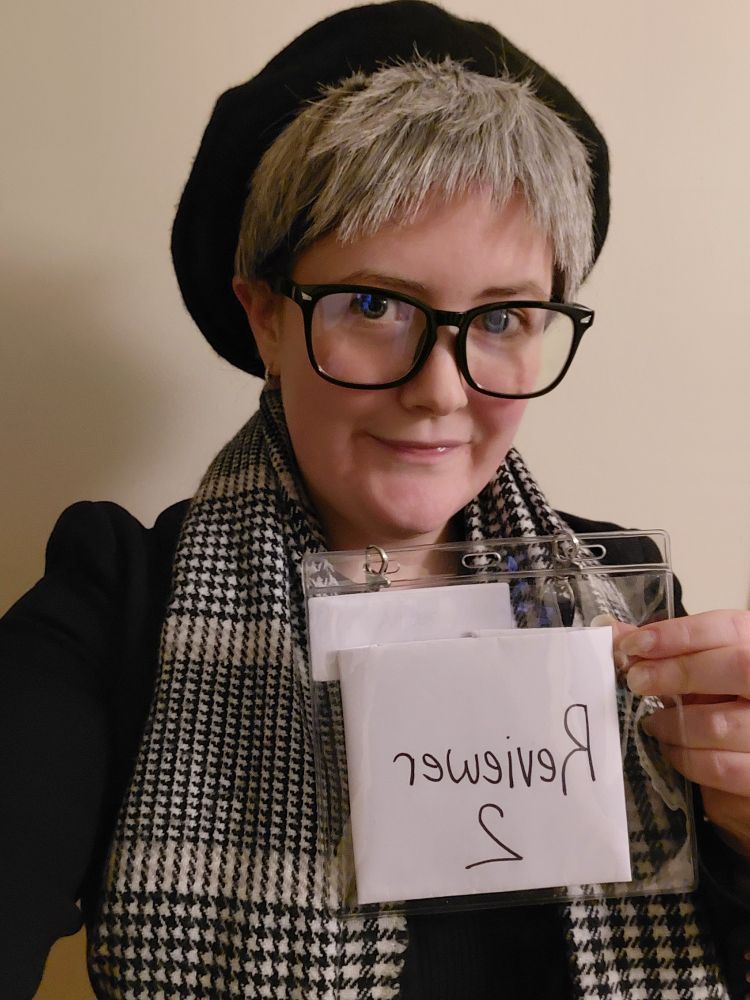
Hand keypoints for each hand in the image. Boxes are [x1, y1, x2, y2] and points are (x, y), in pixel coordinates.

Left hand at [610, 610, 749, 858]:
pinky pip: (722, 768)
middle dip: (679, 672)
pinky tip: (672, 750)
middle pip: (737, 667)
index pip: (728, 628)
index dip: (680, 633)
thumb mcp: (701, 672)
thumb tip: (612, 631)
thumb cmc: (723, 704)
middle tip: (636, 681)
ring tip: (653, 724)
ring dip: (673, 724)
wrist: (745, 753)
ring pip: (721, 723)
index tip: (635, 643)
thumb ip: (664, 650)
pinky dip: (687, 759)